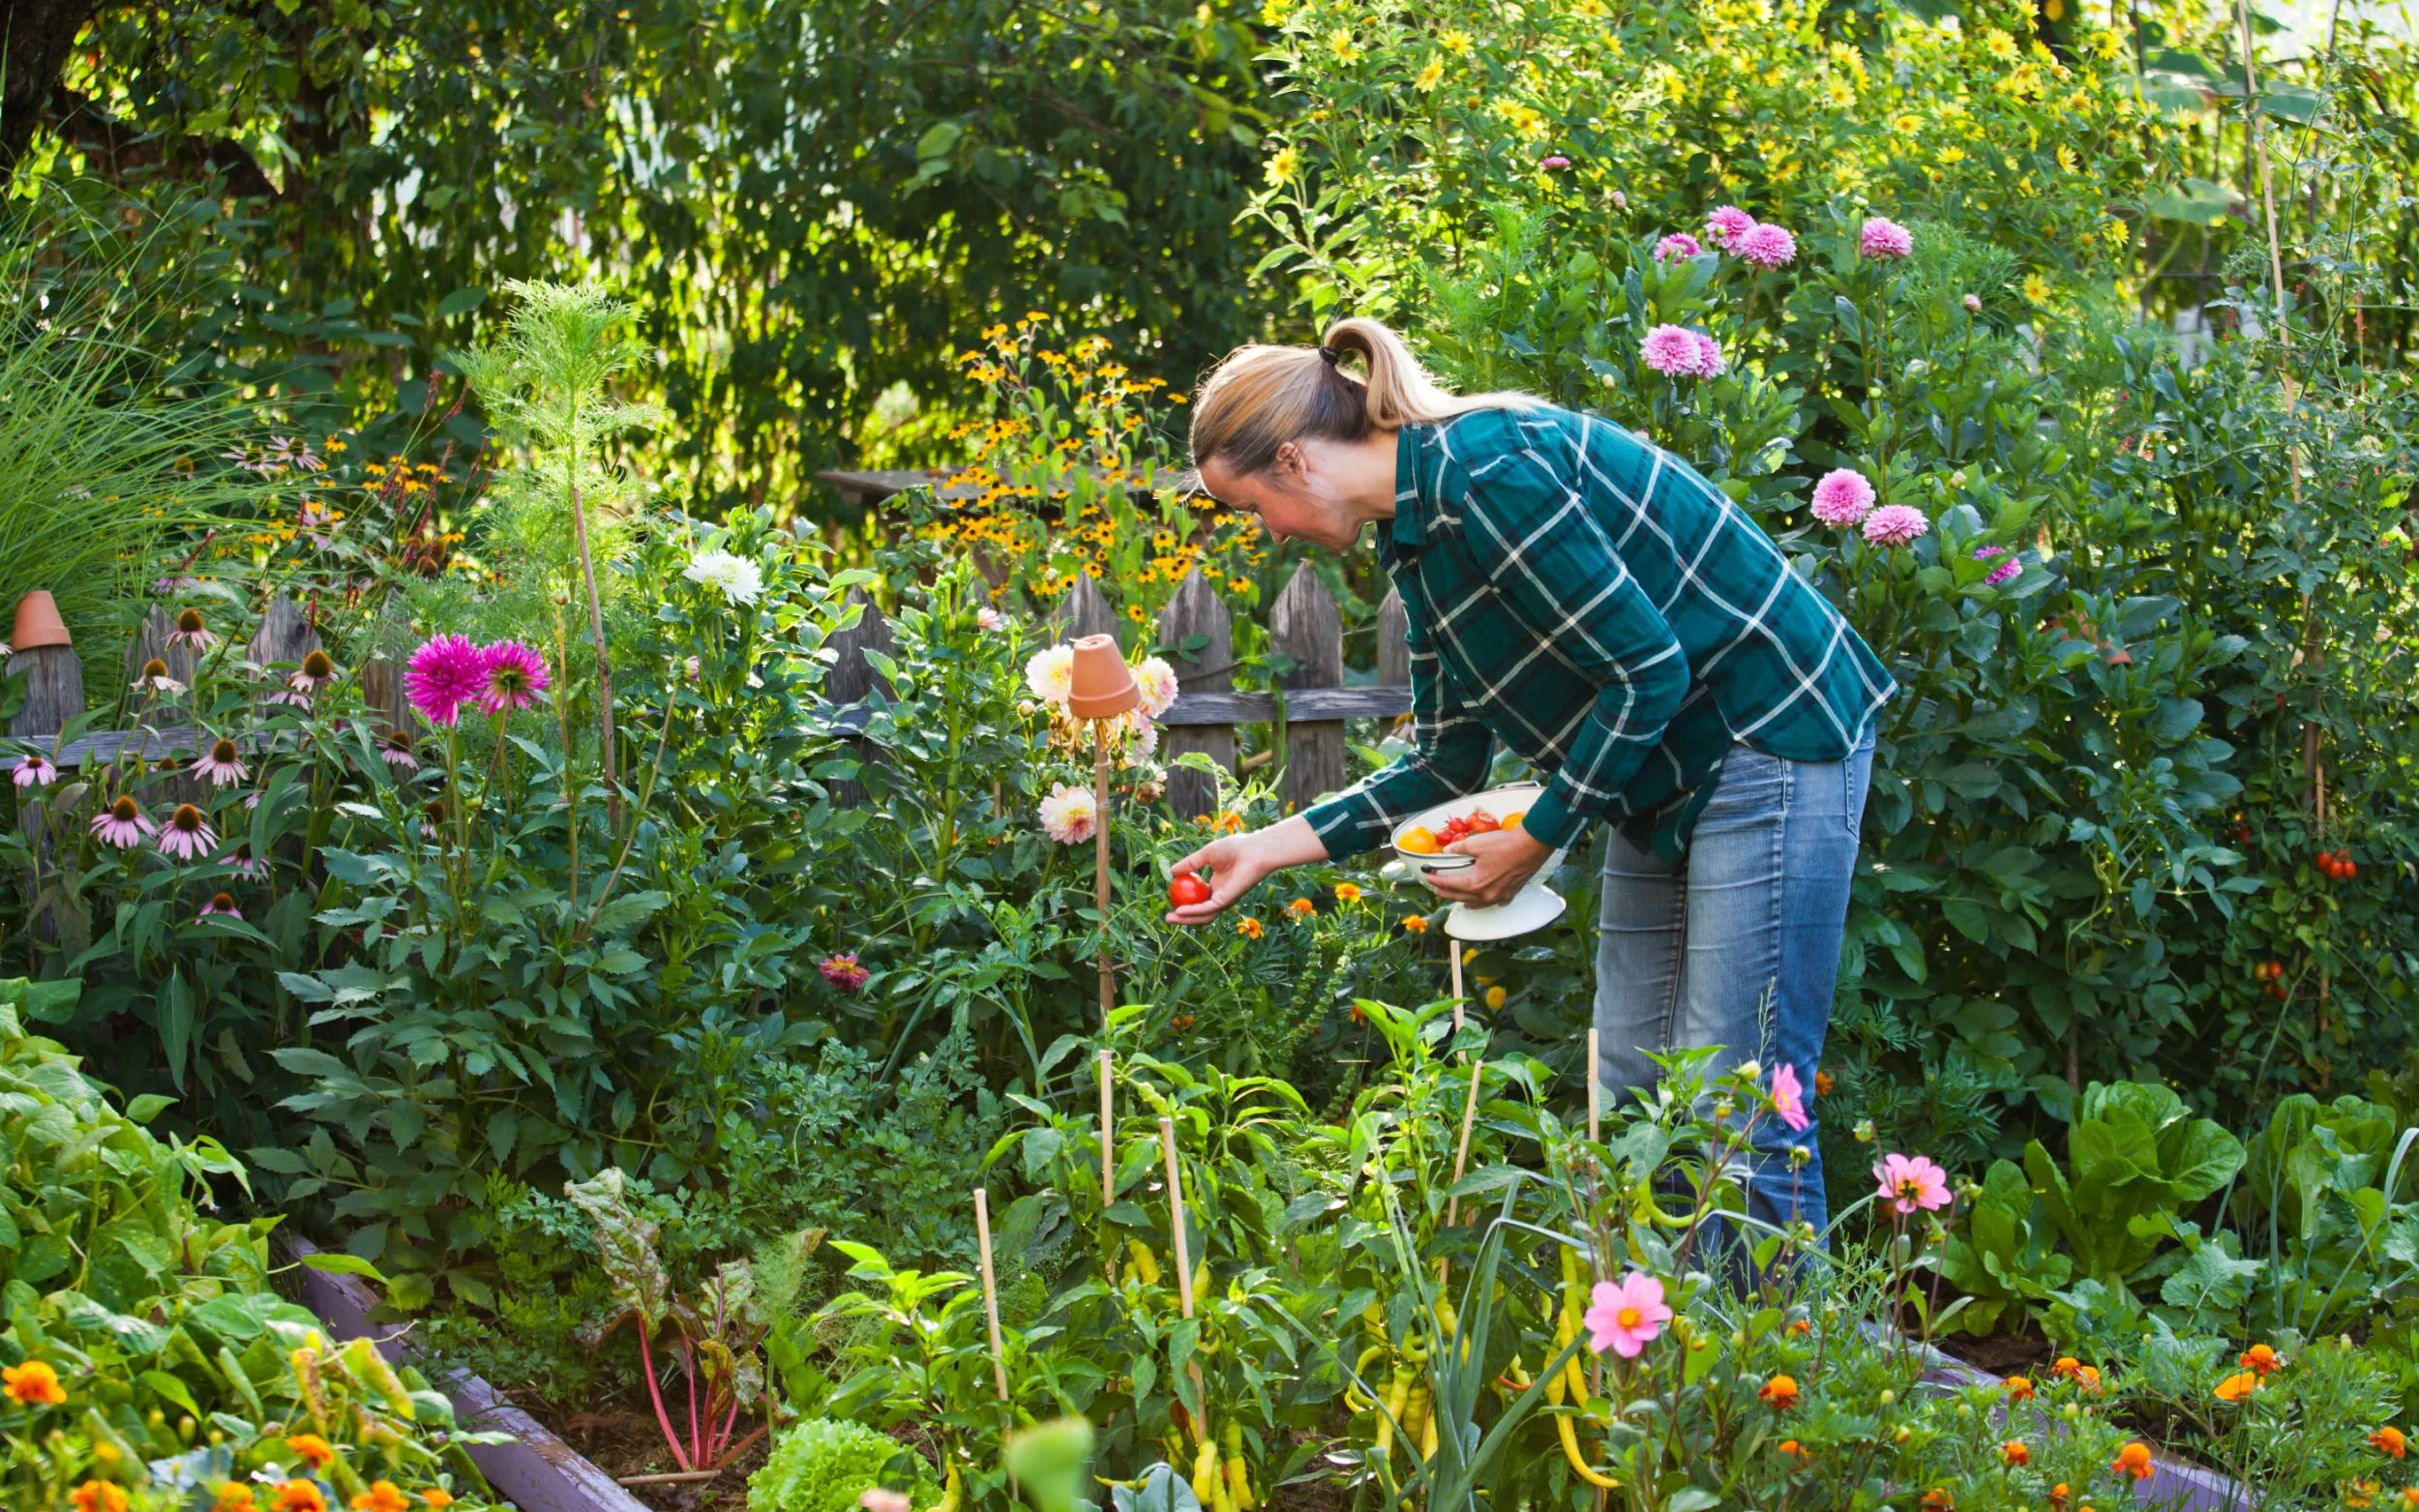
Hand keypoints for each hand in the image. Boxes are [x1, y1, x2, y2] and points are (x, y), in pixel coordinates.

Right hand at [1163, 815, 1329, 924]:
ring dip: (1186, 919)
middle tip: (1168, 917)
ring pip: (1203, 916)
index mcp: (1217, 886)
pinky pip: (1207, 909)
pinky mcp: (1226, 901)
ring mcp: (1224, 900)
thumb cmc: (1236, 848)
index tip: (1170, 899)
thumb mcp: (1206, 854)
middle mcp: (1221, 896)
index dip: (1184, 903)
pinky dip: (1193, 911)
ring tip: (1170, 918)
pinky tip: (1180, 911)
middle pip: (1200, 913)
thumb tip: (1172, 872)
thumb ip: (1190, 863)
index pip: (1199, 900)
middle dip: (1183, 918)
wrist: (1254, 849)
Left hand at [1426, 827, 1551, 906]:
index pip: (1451, 885)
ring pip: (1478, 903)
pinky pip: (1495, 902)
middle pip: (1462, 897)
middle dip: (1448, 893)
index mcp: (1475, 884)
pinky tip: (1486, 899)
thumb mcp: (1476, 844)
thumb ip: (1459, 849)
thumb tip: (1448, 850)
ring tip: (1459, 899)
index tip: (1429, 878)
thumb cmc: (1505, 845)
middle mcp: (1486, 895)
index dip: (1437, 881)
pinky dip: (1487, 901)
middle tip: (1438, 889)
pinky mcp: (1511, 893)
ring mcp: (1500, 896)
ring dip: (1466, 901)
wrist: (1531, 846)